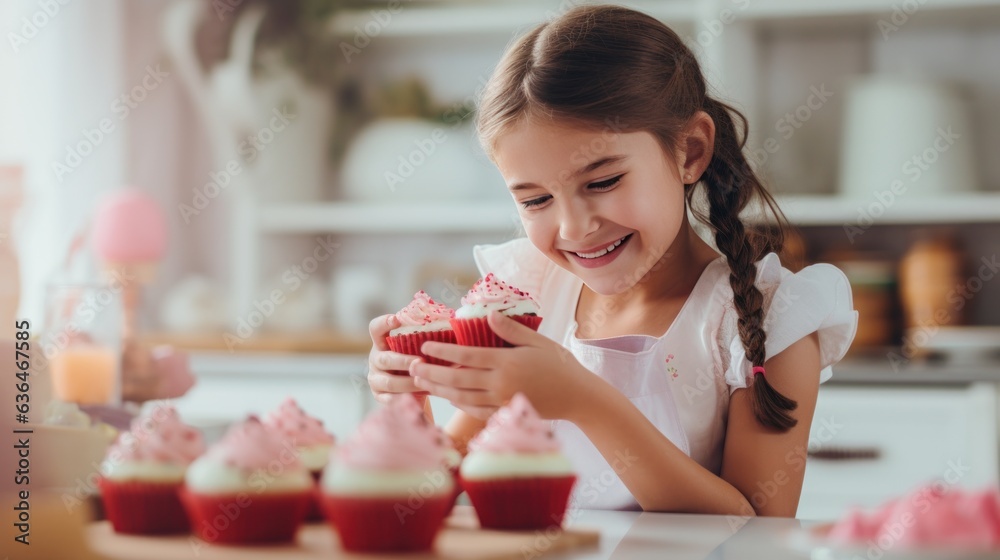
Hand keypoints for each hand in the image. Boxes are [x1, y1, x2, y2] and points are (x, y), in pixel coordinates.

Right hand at [367, 315, 424, 404]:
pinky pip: (391, 400)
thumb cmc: (417, 363)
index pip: (376, 328)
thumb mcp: (416, 349)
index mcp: (383, 343)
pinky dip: (406, 399)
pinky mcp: (380, 396)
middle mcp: (376, 359)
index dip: (384, 323)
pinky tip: (419, 397)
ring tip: (425, 381)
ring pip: (390, 382)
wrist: (411, 390)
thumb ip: (425, 338)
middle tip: (420, 361)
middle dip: (404, 361)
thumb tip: (453, 323)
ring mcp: (376, 379)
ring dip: (408, 382)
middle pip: (385, 359)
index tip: (396, 319)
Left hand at [412, 312, 589, 419]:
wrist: (577, 396)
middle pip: (457, 380)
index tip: (424, 347)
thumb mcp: (537, 341)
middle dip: (432, 373)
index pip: (466, 357)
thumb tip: (487, 316)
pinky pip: (476, 411)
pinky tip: (448, 397)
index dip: (442, 352)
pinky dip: (459, 405)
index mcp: (506, 363)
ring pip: (462, 398)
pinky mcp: (505, 413)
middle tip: (411, 366)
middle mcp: (500, 384)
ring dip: (439, 390)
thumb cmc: (559, 364)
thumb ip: (511, 330)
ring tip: (421, 382)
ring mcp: (502, 402)